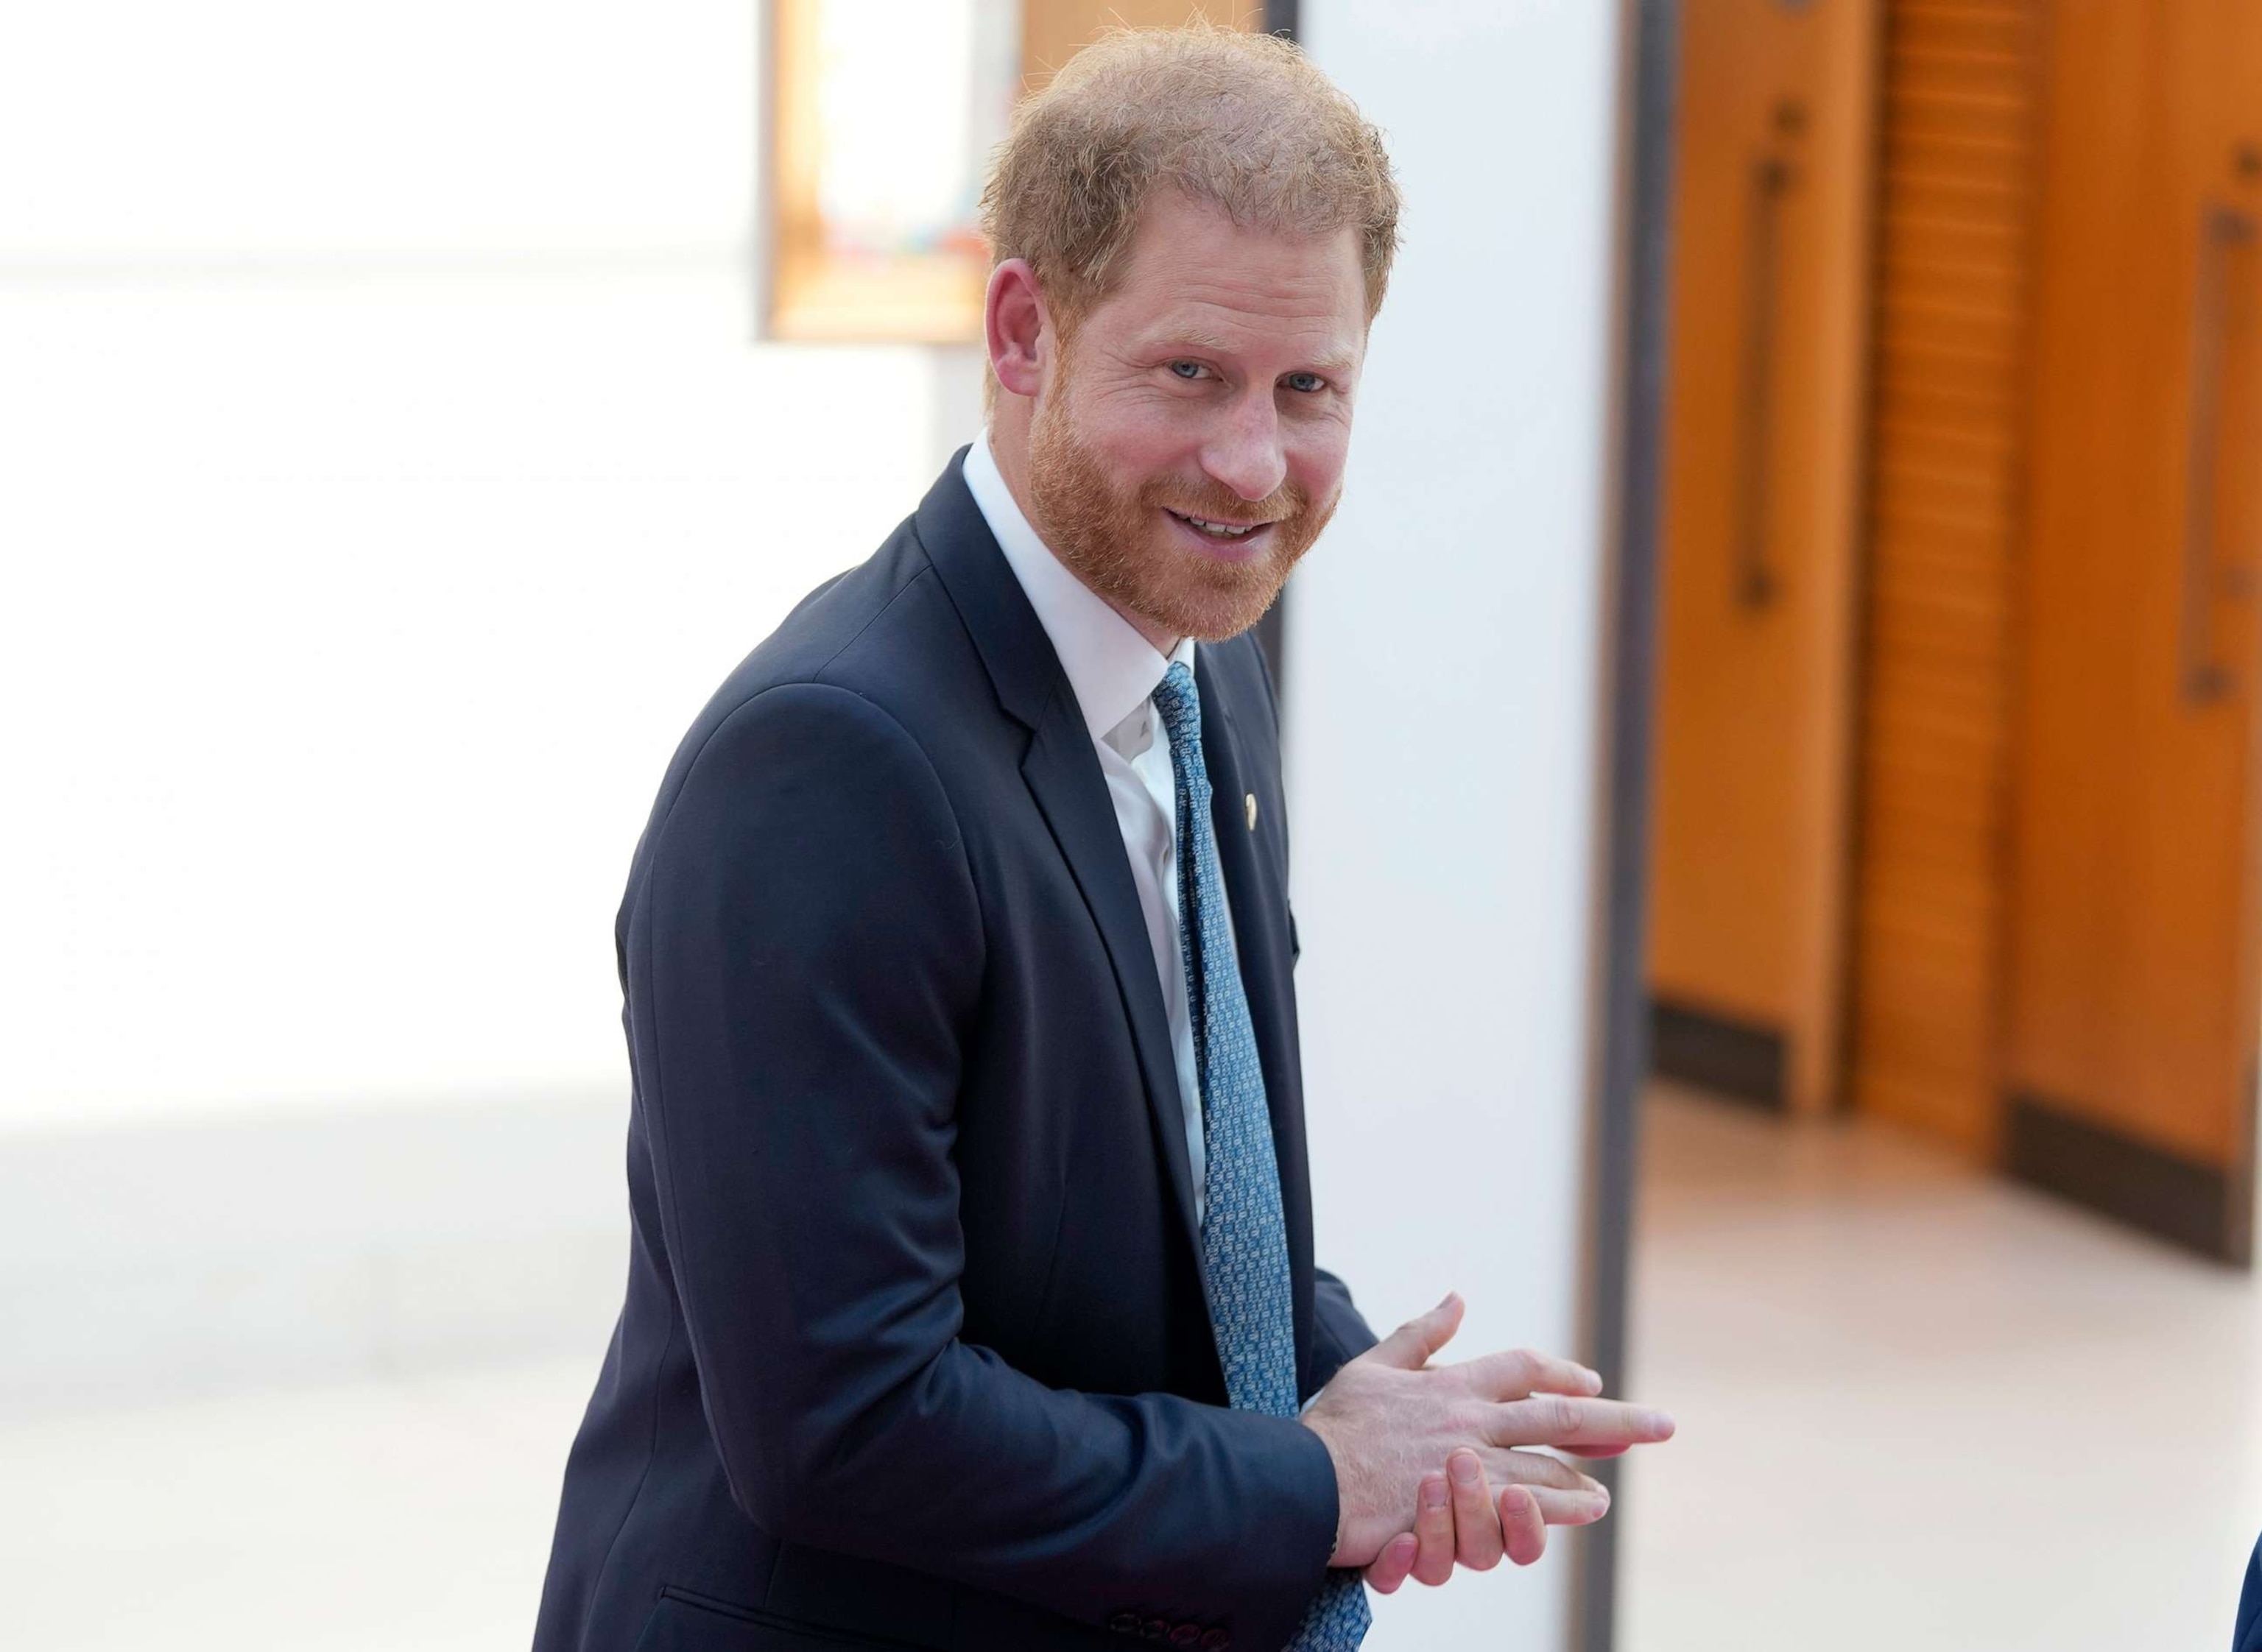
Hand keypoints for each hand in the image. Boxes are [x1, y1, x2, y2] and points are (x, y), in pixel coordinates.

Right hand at [1300, 1292, 1673, 1570]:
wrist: (1308, 1477)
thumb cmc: (1334, 1425)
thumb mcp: (1374, 1364)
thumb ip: (1421, 1333)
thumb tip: (1457, 1297)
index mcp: (1452, 1382)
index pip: (1523, 1367)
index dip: (1562, 1372)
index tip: (1591, 1382)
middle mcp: (1472, 1417)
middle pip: (1559, 1414)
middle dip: (1617, 1419)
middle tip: (1662, 1424)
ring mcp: (1472, 1461)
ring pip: (1551, 1462)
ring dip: (1595, 1468)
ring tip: (1624, 1475)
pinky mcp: (1463, 1502)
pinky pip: (1525, 1502)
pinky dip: (1563, 1503)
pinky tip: (1590, 1505)